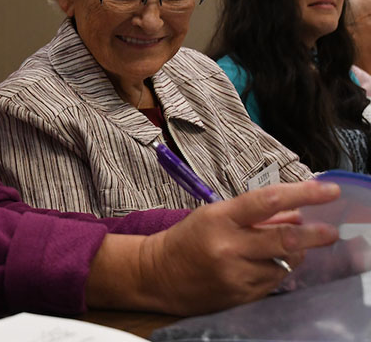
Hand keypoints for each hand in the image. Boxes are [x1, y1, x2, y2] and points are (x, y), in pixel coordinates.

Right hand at [85, 180, 339, 314]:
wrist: (158, 274)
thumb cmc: (187, 239)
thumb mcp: (215, 215)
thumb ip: (255, 215)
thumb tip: (295, 213)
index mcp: (220, 218)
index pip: (268, 201)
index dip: (302, 195)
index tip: (326, 191)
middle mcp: (229, 247)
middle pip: (285, 240)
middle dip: (314, 235)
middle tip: (329, 231)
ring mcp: (236, 275)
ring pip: (284, 264)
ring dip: (291, 254)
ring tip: (280, 247)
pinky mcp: (241, 296)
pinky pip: (273, 282)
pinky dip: (277, 271)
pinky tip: (264, 264)